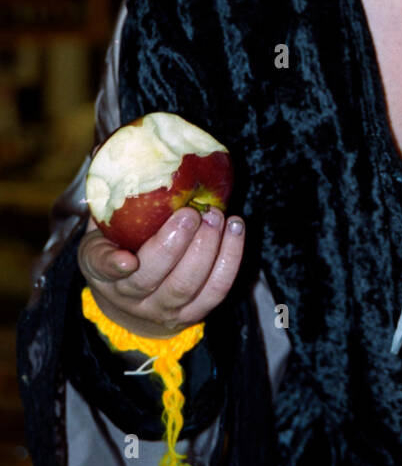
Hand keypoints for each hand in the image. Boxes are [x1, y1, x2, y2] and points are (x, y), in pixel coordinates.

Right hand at [78, 206, 244, 339]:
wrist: (131, 297)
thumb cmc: (119, 245)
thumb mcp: (105, 224)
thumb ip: (111, 197)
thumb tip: (112, 151)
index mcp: (101, 270)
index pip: (103, 268)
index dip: (113, 265)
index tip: (127, 258)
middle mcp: (129, 296)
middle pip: (152, 277)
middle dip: (176, 244)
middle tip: (193, 213)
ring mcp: (161, 309)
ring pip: (187, 286)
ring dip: (207, 248)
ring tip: (217, 216)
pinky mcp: (192, 314)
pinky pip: (216, 290)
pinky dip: (230, 259)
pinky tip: (235, 229)